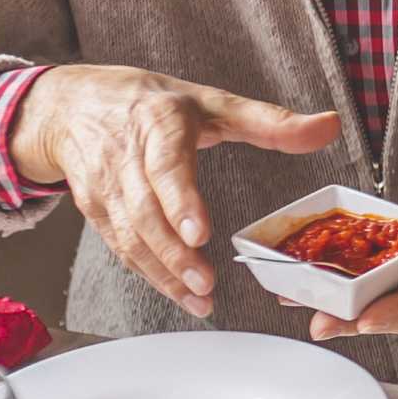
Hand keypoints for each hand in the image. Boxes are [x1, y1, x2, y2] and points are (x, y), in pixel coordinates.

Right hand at [9, 64, 339, 314]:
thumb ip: (269, 121)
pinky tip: (177, 293)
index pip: (166, 167)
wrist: (70, 105)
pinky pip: (120, 246)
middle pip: (146, 211)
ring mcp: (105, 186)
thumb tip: (327, 126)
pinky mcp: (95, 209)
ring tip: (199, 298)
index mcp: (157, 123)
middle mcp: (124, 156)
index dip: (180, 202)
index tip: (200, 233)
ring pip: (131, 236)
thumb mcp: (210, 101)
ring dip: (163, 272)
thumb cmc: (147, 103)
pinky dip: (148, 273)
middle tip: (205, 282)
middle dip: (174, 252)